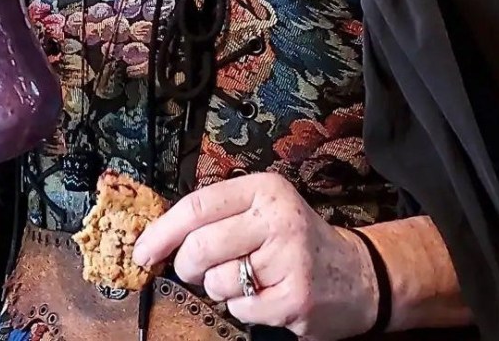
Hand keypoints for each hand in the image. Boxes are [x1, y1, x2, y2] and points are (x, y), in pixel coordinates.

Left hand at [132, 173, 377, 339]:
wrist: (357, 275)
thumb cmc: (293, 240)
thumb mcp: (260, 210)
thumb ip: (217, 216)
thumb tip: (156, 238)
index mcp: (262, 189)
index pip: (197, 206)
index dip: (162, 232)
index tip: (142, 251)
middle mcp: (276, 218)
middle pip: (200, 246)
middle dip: (188, 266)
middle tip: (197, 270)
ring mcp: (289, 258)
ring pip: (217, 282)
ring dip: (220, 289)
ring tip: (248, 279)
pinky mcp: (296, 298)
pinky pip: (241, 309)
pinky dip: (243, 308)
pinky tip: (266, 296)